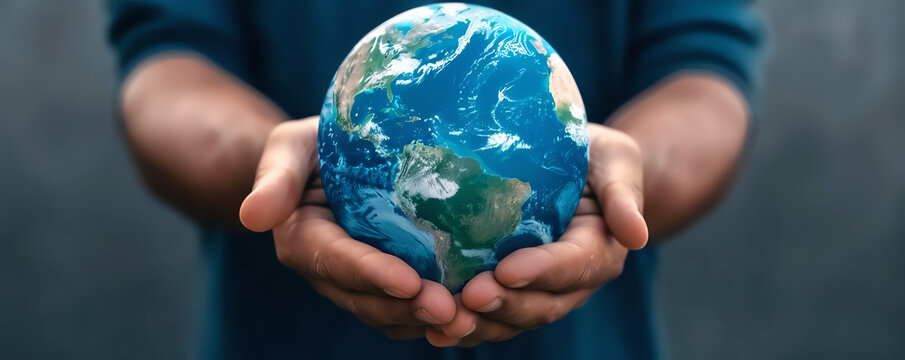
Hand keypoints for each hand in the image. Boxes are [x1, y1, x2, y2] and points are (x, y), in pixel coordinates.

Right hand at [239, 117, 455, 339]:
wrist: (329, 156)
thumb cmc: (311, 144)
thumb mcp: (288, 147)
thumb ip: (276, 178)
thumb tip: (254, 217)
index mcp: (302, 239)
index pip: (337, 262)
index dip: (372, 274)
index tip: (409, 281)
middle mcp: (328, 269)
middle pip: (366, 299)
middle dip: (407, 308)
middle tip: (450, 310)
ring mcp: (357, 280)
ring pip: (389, 313)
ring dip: (425, 320)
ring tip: (466, 319)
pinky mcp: (385, 279)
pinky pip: (407, 307)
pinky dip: (433, 315)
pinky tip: (470, 312)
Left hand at [424, 123, 648, 346]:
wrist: (572, 167)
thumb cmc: (594, 154)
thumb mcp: (616, 160)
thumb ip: (623, 194)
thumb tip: (636, 236)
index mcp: (600, 249)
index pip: (574, 266)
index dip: (542, 272)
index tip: (506, 270)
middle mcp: (571, 281)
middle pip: (542, 304)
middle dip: (505, 305)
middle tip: (467, 298)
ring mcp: (540, 290)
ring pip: (513, 319)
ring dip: (480, 324)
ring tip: (444, 320)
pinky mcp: (510, 291)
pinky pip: (490, 316)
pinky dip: (464, 325)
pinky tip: (432, 327)